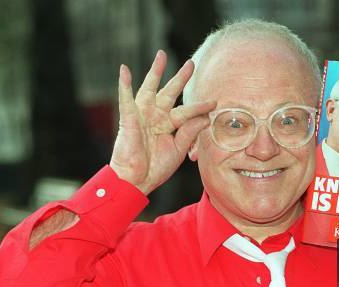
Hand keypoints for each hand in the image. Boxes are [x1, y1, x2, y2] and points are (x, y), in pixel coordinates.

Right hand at [110, 50, 216, 194]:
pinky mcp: (129, 119)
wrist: (137, 180)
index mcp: (168, 125)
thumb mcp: (178, 149)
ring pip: (150, 89)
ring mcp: (142, 116)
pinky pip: (126, 98)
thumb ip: (190, 132)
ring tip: (161, 55)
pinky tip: (124, 70)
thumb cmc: (155, 167)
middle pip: (170, 92)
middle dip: (180, 78)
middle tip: (191, 63)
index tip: (214, 102)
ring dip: (156, 72)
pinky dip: (124, 84)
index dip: (199, 107)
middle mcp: (156, 117)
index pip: (186, 111)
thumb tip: (206, 117)